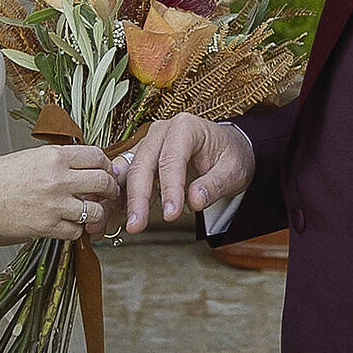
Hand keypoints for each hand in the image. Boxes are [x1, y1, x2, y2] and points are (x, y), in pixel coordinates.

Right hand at [0, 145, 119, 244]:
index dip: (106, 165)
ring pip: (95, 211)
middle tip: (109, 193)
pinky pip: (76, 231)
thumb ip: (56, 161)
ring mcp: (55, 204)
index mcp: (54, 156)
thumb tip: (79, 167)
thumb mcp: (29, 157)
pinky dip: (76, 230)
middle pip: (103, 181)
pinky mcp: (47, 226)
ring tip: (90, 213)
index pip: (97, 156)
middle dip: (111, 189)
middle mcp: (58, 178)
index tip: (107, 171)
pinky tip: (68, 225)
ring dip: (96, 213)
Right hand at [117, 116, 254, 233]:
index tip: (170, 215)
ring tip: (124, 224)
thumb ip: (213, 185)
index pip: (172, 158)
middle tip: (137, 225)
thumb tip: (194, 201)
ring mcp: (149, 143)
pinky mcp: (144, 157)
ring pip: (131, 171)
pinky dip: (123, 196)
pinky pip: (129, 176)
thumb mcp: (232, 171)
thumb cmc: (230, 156)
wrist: (228, 149)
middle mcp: (162, 131)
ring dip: (126, 199)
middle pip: (144, 164)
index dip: (169, 188)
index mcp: (185, 127)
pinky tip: (119, 216)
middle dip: (139, 197)